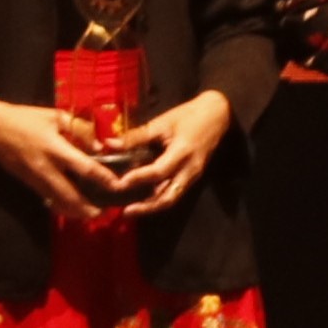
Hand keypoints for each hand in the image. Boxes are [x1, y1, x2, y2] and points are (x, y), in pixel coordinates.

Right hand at [0, 94, 127, 216]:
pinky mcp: (28, 183)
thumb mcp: (55, 116)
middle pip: (70, 195)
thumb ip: (80, 130)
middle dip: (86, 208)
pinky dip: (60, 205)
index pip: (84, 168)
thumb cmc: (25, 119)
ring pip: (58, 201)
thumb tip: (99, 147)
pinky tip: (70, 206)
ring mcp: (36, 178)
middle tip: (102, 213)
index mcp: (55, 148)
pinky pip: (48, 198)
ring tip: (89, 214)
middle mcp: (46, 168)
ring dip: (74, 210)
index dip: (102, 178)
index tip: (117, 185)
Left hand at [110, 89, 234, 213]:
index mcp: (183, 153)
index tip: (121, 183)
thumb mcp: (162, 122)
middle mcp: (190, 170)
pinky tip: (144, 200)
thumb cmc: (188, 116)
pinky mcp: (192, 178)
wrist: (217, 116)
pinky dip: (159, 199)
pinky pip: (176, 193)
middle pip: (169, 197)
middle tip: (126, 212)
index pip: (159, 171)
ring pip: (172, 199)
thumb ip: (137, 136)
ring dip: (152, 207)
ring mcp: (193, 176)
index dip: (139, 178)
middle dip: (147, 207)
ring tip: (131, 211)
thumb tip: (110, 144)